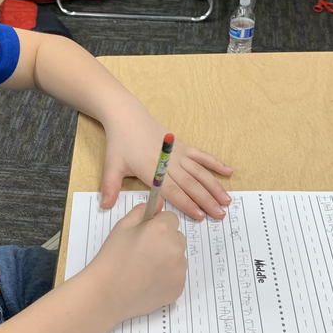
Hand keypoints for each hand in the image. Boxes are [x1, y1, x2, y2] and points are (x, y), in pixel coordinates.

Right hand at [90, 203, 187, 320]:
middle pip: (177, 237)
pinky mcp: (179, 287)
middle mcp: (176, 248)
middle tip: (143, 251)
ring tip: (144, 268)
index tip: (145, 233)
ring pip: (178, 256)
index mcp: (162, 230)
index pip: (170, 218)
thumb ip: (142, 211)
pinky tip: (148, 280)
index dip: (157, 224)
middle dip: (165, 240)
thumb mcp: (122, 227)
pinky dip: (167, 276)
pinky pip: (177, 275)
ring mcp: (179, 270)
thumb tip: (159, 205)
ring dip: (167, 258)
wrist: (107, 294)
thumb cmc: (112, 258)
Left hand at [99, 106, 231, 220]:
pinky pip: (202, 156)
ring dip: (214, 187)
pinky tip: (229, 172)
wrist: (127, 117)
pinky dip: (216, 164)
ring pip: (200, 172)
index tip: (200, 215)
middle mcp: (168, 162)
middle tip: (219, 215)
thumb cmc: (120, 143)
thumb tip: (104, 206)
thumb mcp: (111, 166)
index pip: (172, 191)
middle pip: (191, 184)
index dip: (187, 203)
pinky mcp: (183, 146)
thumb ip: (110, 187)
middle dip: (206, 201)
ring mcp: (178, 153)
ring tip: (226, 201)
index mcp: (151, 169)